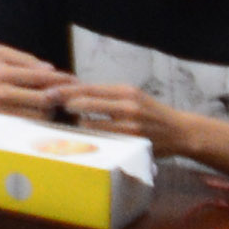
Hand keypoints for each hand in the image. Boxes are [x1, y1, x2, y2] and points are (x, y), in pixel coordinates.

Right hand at [0, 41, 66, 120]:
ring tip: (55, 101)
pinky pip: (29, 124)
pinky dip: (40, 118)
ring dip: (52, 109)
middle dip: (60, 96)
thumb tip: (50, 70)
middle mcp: (0, 93)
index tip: (74, 79)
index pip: (38, 76)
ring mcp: (0, 111)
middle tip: (71, 93)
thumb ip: (25, 60)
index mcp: (0, 72)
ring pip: (38, 115)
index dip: (59, 78)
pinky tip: (44, 110)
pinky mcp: (2, 124)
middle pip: (42, 99)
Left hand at [51, 81, 177, 142]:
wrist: (180, 131)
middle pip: (85, 101)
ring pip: (89, 122)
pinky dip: (90, 136)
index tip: (48, 90)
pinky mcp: (131, 141)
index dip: (66, 89)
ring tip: (70, 124)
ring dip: (76, 124)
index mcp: (125, 90)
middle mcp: (127, 104)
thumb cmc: (150, 114)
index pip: (88, 87)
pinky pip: (101, 138)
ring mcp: (129, 124)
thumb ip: (106, 96)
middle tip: (48, 104)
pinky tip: (84, 136)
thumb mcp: (132, 97)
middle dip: (64, 103)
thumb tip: (73, 92)